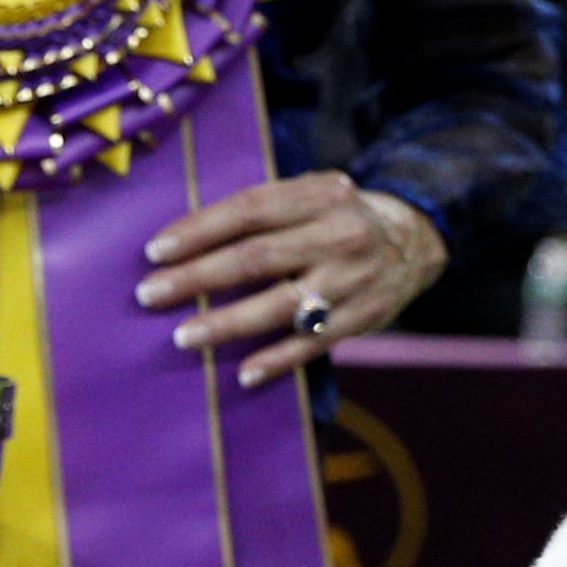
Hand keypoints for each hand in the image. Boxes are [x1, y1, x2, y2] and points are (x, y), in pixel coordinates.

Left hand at [136, 171, 449, 387]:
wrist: (416, 239)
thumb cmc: (340, 216)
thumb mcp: (312, 193)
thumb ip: (265, 209)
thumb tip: (187, 239)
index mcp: (321, 194)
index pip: (250, 210)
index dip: (199, 229)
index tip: (155, 252)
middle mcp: (340, 234)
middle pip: (257, 258)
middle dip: (197, 277)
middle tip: (151, 295)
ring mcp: (353, 279)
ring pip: (281, 306)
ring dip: (227, 324)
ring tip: (183, 336)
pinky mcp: (364, 317)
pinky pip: (313, 343)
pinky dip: (277, 360)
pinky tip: (244, 374)